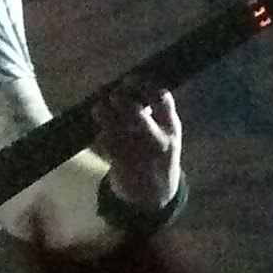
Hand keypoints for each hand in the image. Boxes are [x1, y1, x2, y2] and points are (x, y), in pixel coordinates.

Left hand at [98, 83, 182, 211]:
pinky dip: (100, 130)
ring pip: (113, 124)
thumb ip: (157, 113)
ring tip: (101, 107)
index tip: (132, 78)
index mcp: (172, 129)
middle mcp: (157, 140)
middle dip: (121, 98)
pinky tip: (100, 126)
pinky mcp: (119, 162)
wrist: (154, 194)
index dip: (144, 85)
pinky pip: (104, 139)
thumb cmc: (159, 155)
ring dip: (103, 111)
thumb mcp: (168, 135)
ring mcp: (137, 153)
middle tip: (114, 93)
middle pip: (134, 111)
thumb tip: (133, 84)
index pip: (162, 99)